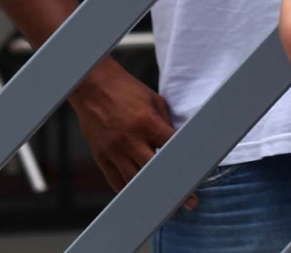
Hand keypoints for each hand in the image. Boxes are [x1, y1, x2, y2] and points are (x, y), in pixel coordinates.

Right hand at [69, 63, 196, 209]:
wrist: (93, 85)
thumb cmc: (126, 90)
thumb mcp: (154, 101)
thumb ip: (166, 124)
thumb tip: (178, 144)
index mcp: (147, 122)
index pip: (172, 149)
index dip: (187, 163)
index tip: (197, 176)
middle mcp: (130, 139)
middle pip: (156, 170)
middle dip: (174, 187)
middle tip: (189, 201)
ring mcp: (114, 150)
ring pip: (135, 181)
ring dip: (151, 193)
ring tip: (166, 204)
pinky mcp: (100, 155)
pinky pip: (115, 180)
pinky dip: (128, 189)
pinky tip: (140, 195)